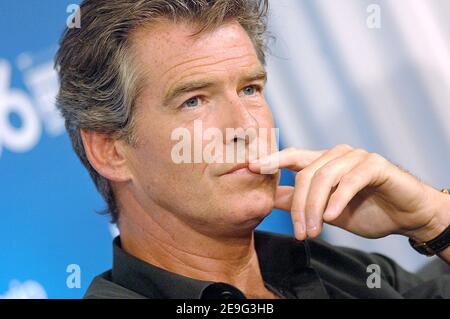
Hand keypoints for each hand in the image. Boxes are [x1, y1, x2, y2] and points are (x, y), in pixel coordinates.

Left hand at [249, 144, 449, 241]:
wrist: (404, 216)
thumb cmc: (363, 210)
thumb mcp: (324, 209)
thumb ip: (299, 200)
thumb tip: (267, 197)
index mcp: (322, 161)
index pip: (292, 156)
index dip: (271, 160)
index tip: (251, 166)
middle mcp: (336, 154)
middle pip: (305, 174)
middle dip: (298, 207)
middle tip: (300, 233)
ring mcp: (356, 156)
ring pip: (324, 178)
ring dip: (315, 208)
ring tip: (315, 231)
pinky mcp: (374, 165)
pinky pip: (349, 181)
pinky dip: (337, 200)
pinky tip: (331, 216)